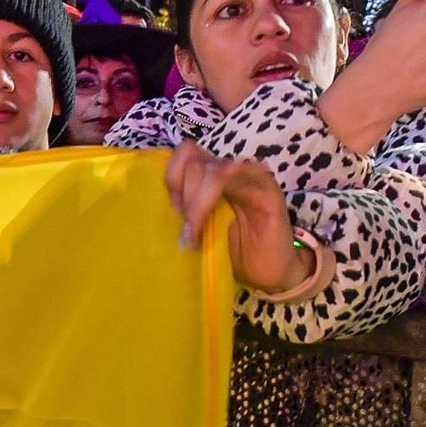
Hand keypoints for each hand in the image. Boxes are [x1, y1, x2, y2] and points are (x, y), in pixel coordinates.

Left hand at [163, 140, 308, 291]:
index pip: (185, 153)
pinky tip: (212, 220)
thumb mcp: (200, 229)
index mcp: (212, 176)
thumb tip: (157, 208)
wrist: (268, 273)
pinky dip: (214, 197)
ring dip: (197, 202)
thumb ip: (185, 211)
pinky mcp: (267, 186)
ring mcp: (249, 175)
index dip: (172, 176)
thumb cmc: (232, 252)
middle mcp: (229, 169)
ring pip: (212, 168)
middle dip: (183, 194)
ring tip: (194, 233)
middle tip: (186, 229)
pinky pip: (239, 173)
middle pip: (194, 159)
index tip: (172, 210)